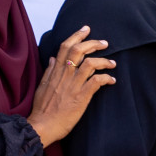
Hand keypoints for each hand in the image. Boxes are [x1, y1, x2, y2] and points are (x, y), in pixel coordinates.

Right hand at [27, 27, 115, 146]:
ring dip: (104, 61)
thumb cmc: (42, 109)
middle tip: (105, 43)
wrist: (42, 127)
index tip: (86, 29)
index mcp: (54, 72)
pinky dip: (106, 78)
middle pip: (78, 51)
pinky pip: (96, 82)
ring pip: (90, 64)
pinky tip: (111, 80)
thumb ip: (49, 71)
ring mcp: (72, 85)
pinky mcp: (81, 97)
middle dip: (93, 43)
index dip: (76, 36)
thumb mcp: (42, 87)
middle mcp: (64, 75)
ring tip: (113, 63)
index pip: (65, 47)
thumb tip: (52, 58)